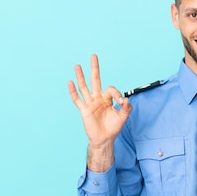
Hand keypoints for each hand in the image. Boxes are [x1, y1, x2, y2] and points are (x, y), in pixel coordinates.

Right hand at [68, 54, 131, 169]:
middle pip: (95, 80)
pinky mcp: (84, 110)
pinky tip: (70, 82)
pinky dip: (73, 91)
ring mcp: (90, 103)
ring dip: (81, 76)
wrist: (104, 139)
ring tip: (78, 65)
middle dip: (95, 68)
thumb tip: (126, 99)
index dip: (117, 94)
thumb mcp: (123, 118)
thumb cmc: (113, 128)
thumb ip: (126, 108)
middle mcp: (98, 99)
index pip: (111, 90)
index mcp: (108, 99)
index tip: (122, 102)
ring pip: (84, 87)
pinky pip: (77, 100)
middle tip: (94, 56)